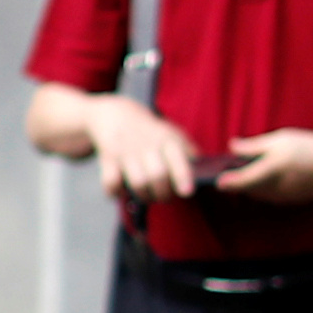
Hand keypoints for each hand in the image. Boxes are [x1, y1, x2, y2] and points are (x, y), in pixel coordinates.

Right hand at [89, 94, 207, 204]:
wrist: (115, 115)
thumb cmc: (151, 133)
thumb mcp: (172, 133)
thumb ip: (188, 151)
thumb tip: (204, 172)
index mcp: (166, 138)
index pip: (177, 157)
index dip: (182, 176)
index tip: (187, 192)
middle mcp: (146, 144)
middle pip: (157, 176)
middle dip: (164, 194)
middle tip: (166, 197)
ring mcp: (125, 152)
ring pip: (138, 183)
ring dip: (145, 196)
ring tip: (149, 196)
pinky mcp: (108, 160)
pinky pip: (112, 183)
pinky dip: (117, 192)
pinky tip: (124, 191)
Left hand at [213, 128, 312, 201]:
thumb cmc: (310, 146)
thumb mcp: (282, 139)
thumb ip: (254, 145)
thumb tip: (232, 146)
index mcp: (273, 169)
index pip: (244, 180)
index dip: (229, 182)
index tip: (217, 182)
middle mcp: (277, 187)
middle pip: (249, 189)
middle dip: (240, 182)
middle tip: (231, 170)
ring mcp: (284, 197)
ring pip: (259, 194)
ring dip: (252, 185)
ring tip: (249, 171)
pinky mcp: (292, 201)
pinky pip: (271, 196)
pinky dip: (265, 188)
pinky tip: (268, 176)